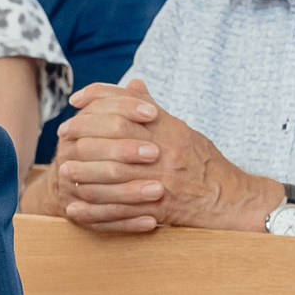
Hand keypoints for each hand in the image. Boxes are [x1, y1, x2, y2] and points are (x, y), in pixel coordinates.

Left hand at [49, 79, 255, 233]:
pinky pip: (120, 209)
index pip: (127, 104)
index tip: (75, 103)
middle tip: (64, 138)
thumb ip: (154, 109)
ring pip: (113, 173)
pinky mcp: (159, 207)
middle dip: (83, 135)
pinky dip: (94, 210)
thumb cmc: (205, 163)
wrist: (231, 200)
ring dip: (84, 173)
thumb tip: (133, 85)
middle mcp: (164, 150)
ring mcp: (161, 179)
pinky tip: (75, 208)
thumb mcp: (181, 130)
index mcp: (168, 128)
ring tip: (64, 172)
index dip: (97, 99)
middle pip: (114, 136)